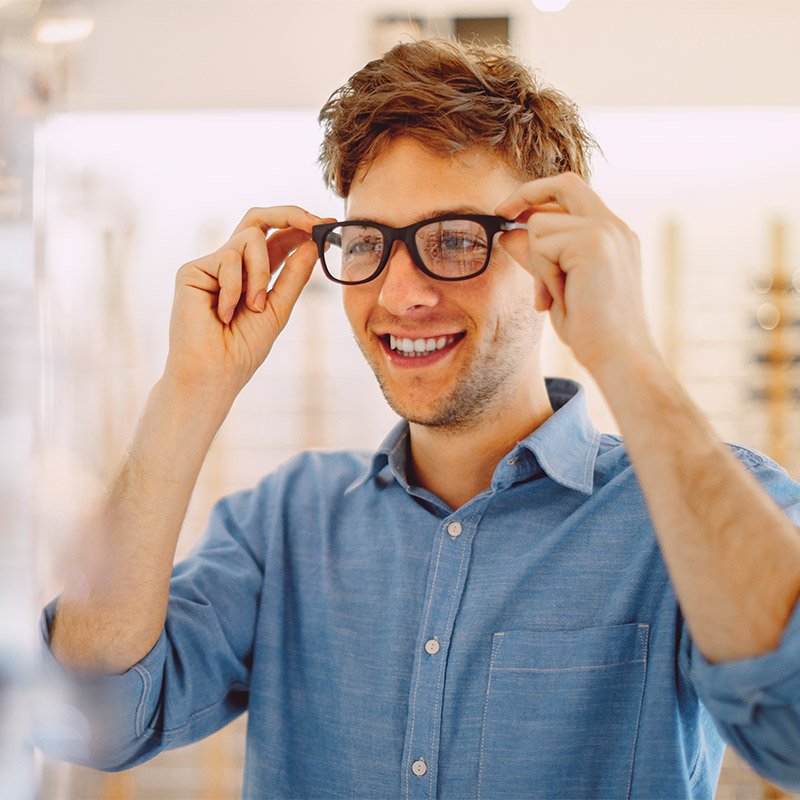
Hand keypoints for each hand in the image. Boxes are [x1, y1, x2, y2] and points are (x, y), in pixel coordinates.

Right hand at [163, 205, 329, 397]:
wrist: (213, 373)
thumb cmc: (242, 349)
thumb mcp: (278, 309)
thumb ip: (294, 276)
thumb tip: (313, 243)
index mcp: (253, 275)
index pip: (277, 239)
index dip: (301, 227)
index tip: (328, 224)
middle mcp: (232, 265)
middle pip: (258, 220)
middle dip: (290, 215)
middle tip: (314, 223)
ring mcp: (211, 265)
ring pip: (250, 238)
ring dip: (260, 273)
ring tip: (253, 308)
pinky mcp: (192, 270)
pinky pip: (228, 258)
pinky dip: (235, 287)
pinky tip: (224, 314)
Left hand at [495, 172, 658, 375]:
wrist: (617, 355)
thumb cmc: (590, 329)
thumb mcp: (556, 285)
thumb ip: (536, 256)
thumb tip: (508, 233)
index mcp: (613, 235)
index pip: (574, 194)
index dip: (539, 197)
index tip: (510, 212)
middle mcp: (614, 227)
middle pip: (565, 182)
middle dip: (526, 193)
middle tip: (500, 213)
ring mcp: (607, 231)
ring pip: (541, 224)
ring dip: (537, 264)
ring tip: (554, 296)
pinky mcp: (593, 241)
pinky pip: (542, 245)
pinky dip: (542, 274)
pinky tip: (560, 297)